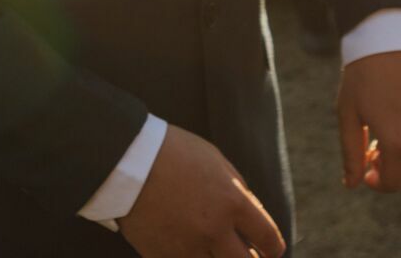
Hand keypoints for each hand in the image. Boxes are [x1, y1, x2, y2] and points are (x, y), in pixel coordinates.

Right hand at [118, 125, 283, 257]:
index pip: (268, 238)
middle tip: (249, 257)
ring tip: (215, 250)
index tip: (270, 251)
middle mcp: (213, 229)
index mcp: (232, 202)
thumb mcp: (216, 163)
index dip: (274, 249)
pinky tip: (188, 248)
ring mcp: (186, 247)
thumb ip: (238, 192)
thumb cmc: (174, 153)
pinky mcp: (162, 257)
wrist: (126, 160)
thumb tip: (251, 219)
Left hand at [337, 51, 400, 192]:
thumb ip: (351, 153)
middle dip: (390, 159)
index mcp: (397, 141)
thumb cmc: (363, 73)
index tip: (368, 169)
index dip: (378, 182)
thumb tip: (352, 184)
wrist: (390, 34)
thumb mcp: (348, 113)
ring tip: (390, 118)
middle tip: (374, 139)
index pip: (394, 182)